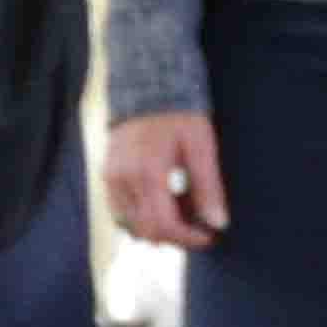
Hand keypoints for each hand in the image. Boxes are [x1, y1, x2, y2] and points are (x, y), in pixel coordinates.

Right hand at [101, 110, 228, 248]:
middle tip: (199, 226)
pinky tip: (163, 201)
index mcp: (148, 171)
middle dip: (176, 236)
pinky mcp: (107, 177)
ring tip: (183, 208)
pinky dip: (142, 217)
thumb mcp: (200, 145)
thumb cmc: (178, 115)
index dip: (188, 238)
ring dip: (158, 228)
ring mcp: (111, 179)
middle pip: (147, 231)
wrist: (147, 88)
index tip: (209, 236)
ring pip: (131, 226)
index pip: (164, 224)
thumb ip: (208, 186)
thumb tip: (219, 223)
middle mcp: (123, 179)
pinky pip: (121, 213)